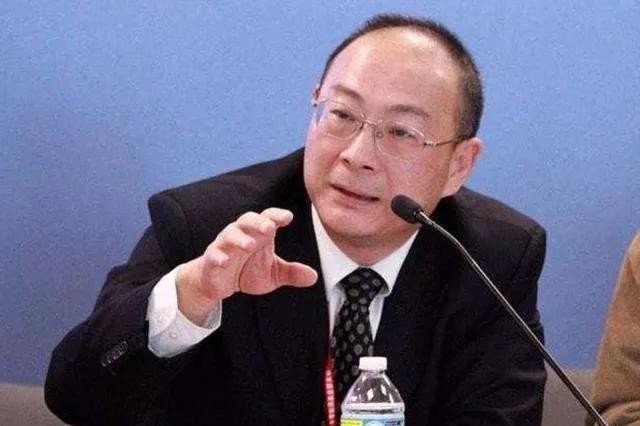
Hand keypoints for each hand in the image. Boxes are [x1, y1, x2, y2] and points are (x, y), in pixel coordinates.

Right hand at [176, 208, 317, 324]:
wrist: (218, 283)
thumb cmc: (247, 271)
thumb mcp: (273, 274)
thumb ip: (291, 273)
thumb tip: (313, 277)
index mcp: (259, 234)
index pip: (268, 219)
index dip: (276, 216)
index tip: (288, 217)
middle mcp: (241, 234)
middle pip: (248, 220)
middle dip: (258, 222)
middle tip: (269, 227)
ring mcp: (225, 245)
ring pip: (230, 234)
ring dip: (240, 238)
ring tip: (250, 245)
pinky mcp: (211, 259)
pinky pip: (214, 254)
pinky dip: (219, 256)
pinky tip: (226, 262)